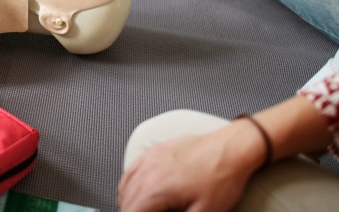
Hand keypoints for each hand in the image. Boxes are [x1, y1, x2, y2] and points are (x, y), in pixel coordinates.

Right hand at [118, 128, 256, 211]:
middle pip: (127, 200)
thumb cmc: (220, 178)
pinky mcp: (154, 151)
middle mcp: (147, 172)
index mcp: (156, 190)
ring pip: (126, 186)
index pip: (132, 211)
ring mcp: (149, 158)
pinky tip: (134, 190)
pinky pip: (131, 169)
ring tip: (138, 209)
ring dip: (128, 201)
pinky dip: (128, 184)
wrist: (229, 149)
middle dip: (131, 210)